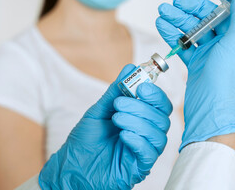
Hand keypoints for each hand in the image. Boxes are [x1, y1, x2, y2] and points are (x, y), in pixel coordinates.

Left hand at [39, 65, 172, 188]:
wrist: (72, 166)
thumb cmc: (86, 139)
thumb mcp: (99, 110)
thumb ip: (116, 91)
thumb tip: (130, 68)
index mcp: (140, 118)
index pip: (160, 104)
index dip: (156, 94)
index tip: (141, 87)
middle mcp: (146, 133)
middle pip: (162, 117)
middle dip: (142, 107)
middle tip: (120, 104)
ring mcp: (144, 150)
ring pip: (158, 134)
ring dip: (138, 122)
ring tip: (116, 118)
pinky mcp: (139, 166)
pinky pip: (150, 153)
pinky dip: (138, 140)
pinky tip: (123, 135)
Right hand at [156, 0, 234, 149]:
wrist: (212, 115)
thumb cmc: (230, 81)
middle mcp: (232, 45)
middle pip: (212, 17)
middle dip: (192, 8)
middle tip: (173, 3)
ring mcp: (214, 54)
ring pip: (195, 30)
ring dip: (178, 20)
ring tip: (162, 13)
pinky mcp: (199, 64)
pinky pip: (186, 45)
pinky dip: (174, 35)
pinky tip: (162, 26)